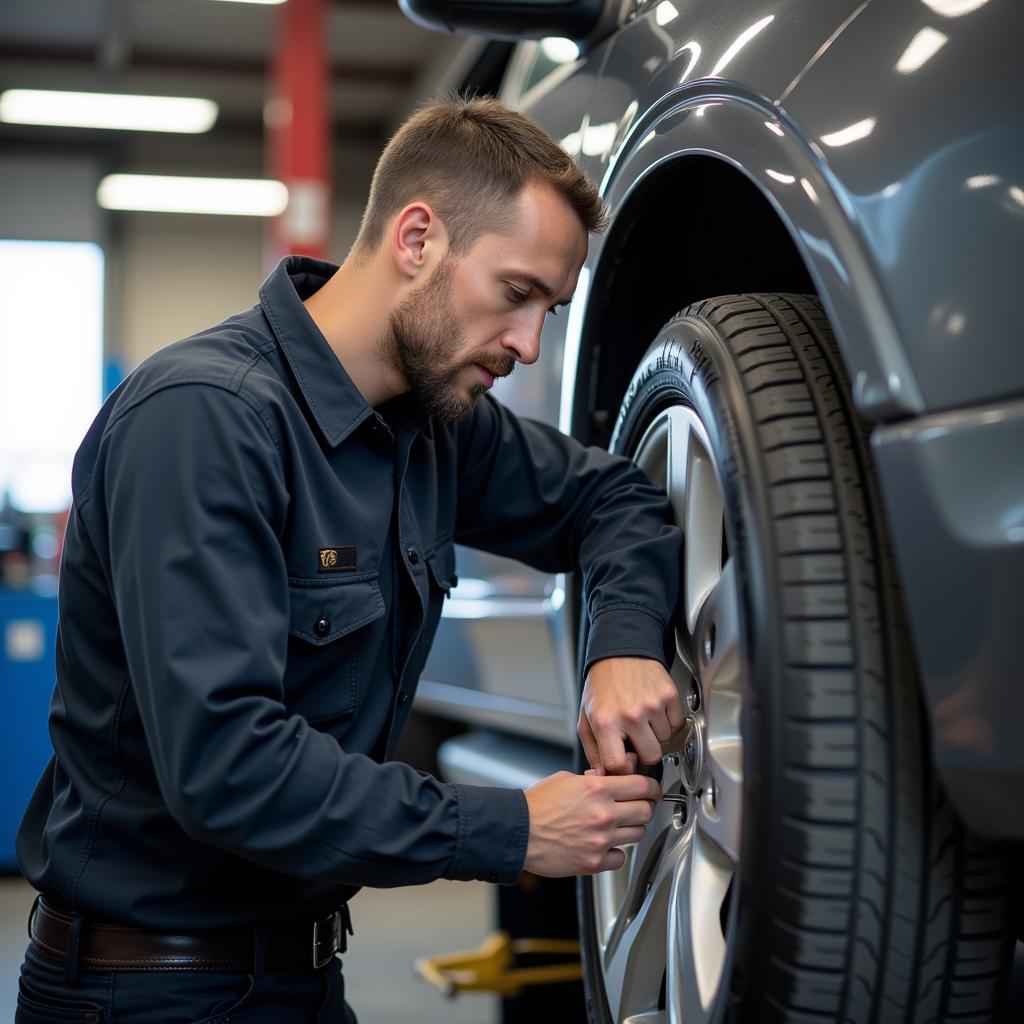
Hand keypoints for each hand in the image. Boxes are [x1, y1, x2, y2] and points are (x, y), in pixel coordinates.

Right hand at [522, 771, 660, 875]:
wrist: (517, 832)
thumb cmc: (536, 805)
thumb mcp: (565, 779)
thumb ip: (592, 779)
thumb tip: (609, 778)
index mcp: (596, 788)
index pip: (642, 785)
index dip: (651, 787)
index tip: (651, 790)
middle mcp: (602, 813)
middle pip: (646, 810)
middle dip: (644, 807)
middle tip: (637, 807)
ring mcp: (600, 839)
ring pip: (637, 834)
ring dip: (631, 829)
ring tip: (617, 826)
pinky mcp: (593, 862)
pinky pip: (621, 858)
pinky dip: (616, 853)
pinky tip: (605, 846)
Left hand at [578, 656, 684, 774]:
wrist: (620, 652)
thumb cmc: (603, 685)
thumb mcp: (587, 717)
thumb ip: (593, 750)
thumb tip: (603, 775)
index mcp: (606, 723)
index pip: (619, 766)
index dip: (624, 768)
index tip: (625, 761)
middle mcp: (630, 715)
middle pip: (651, 757)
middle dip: (644, 750)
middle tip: (635, 736)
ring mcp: (651, 705)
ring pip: (665, 741)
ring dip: (656, 733)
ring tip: (642, 716)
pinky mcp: (668, 695)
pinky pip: (676, 724)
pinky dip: (667, 721)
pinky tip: (653, 709)